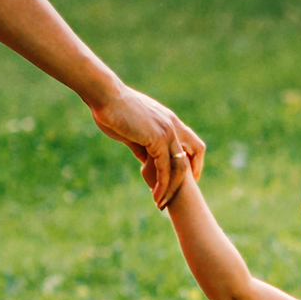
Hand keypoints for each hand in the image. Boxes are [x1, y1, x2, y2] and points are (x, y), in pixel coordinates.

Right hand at [89, 82, 203, 206]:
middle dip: (190, 177)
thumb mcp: (132, 131)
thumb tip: (145, 161)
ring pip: (180, 166)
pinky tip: (155, 195)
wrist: (105, 96)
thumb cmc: (113, 110)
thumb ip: (142, 146)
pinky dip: (162, 184)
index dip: (192, 161)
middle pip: (195, 153)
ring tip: (161, 203)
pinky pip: (165, 168)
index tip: (184, 178)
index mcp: (169, 121)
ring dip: (172, 187)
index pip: (192, 143)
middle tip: (179, 195)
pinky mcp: (157, 139)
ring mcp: (167, 131)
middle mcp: (173, 125)